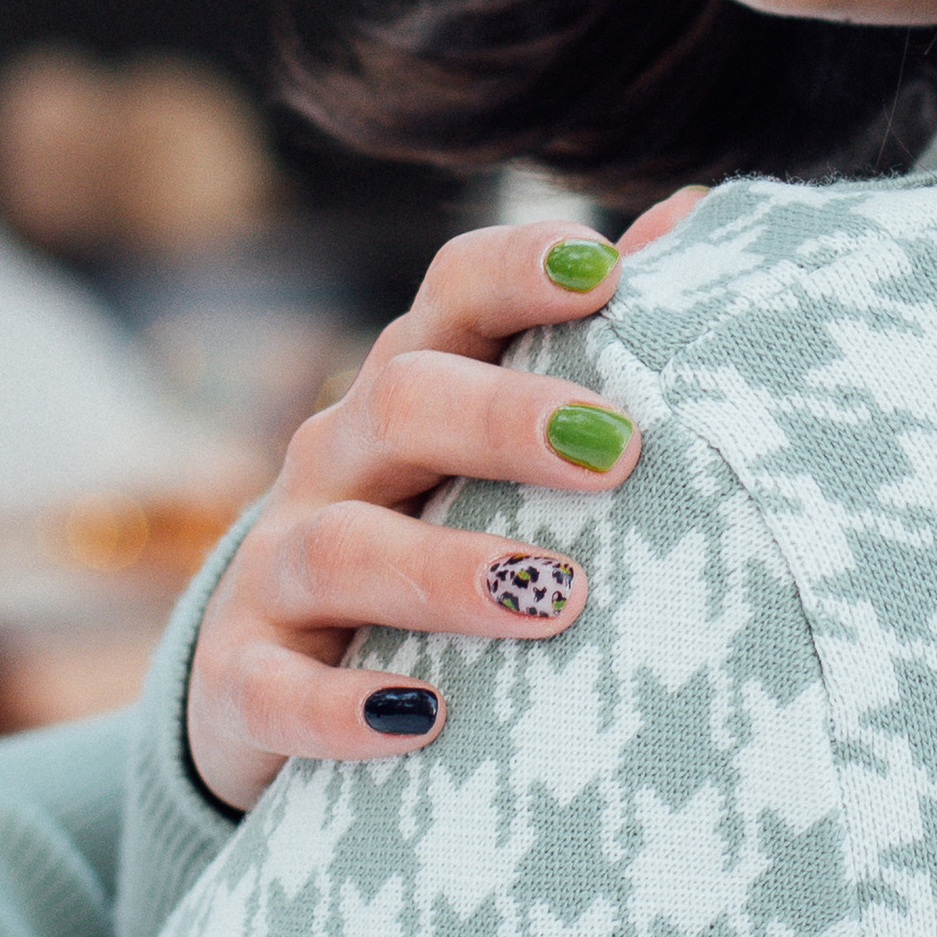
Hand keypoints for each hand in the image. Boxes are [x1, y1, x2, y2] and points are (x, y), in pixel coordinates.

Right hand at [185, 192, 704, 811]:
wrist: (273, 688)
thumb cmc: (440, 540)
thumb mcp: (501, 449)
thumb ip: (593, 340)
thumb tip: (696, 213)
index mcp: (412, 388)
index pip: (452, 295)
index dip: (519, 271)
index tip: (605, 273)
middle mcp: (340, 459)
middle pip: (402, 400)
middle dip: (506, 418)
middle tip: (617, 452)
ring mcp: (278, 568)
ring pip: (343, 547)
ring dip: (447, 571)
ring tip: (556, 598)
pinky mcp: (241, 678)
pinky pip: (273, 689)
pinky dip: (338, 707)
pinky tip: (419, 723)